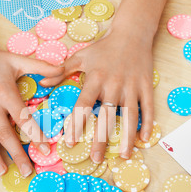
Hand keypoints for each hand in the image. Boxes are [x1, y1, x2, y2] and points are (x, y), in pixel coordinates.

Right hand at [0, 38, 64, 176]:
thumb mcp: (19, 60)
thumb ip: (42, 66)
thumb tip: (63, 69)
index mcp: (6, 93)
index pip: (23, 119)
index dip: (35, 135)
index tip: (45, 150)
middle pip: (5, 134)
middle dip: (17, 154)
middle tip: (27, 171)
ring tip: (2, 172)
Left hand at [44, 29, 154, 163]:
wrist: (132, 33)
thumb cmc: (103, 47)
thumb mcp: (80, 56)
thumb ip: (61, 71)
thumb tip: (42, 81)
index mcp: (95, 78)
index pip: (84, 106)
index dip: (77, 125)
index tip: (71, 142)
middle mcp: (114, 84)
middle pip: (107, 116)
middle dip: (102, 139)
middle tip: (97, 158)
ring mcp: (132, 86)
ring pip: (130, 116)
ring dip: (127, 137)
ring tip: (124, 156)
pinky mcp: (146, 86)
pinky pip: (148, 108)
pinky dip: (147, 124)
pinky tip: (143, 139)